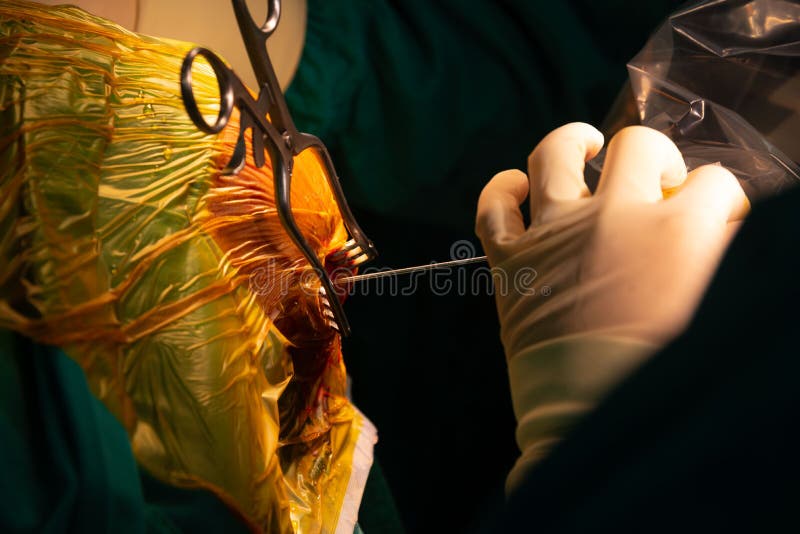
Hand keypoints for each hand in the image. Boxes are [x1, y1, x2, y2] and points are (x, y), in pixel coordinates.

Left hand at [475, 123, 748, 488]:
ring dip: (572, 142)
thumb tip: (720, 230)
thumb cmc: (661, 373)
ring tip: (586, 146)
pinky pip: (493, 207)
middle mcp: (613, 218)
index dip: (722, 198)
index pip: (715, 184)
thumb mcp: (715, 308)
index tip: (717, 217)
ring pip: (554, 154)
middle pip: (637, 146)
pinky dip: (502, 191)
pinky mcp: (511, 260)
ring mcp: (555, 233)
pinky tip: (517, 187)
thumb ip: (720, 260)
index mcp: (678, 232)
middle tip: (659, 186)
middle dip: (658, 158)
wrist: (590, 418)